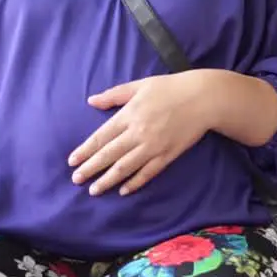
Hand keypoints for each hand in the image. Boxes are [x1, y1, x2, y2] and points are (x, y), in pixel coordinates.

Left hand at [69, 71, 215, 195]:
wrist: (204, 98)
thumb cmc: (171, 88)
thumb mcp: (140, 85)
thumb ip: (114, 95)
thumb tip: (91, 101)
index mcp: (129, 115)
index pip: (101, 137)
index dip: (85, 151)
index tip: (72, 162)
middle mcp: (138, 133)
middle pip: (109, 155)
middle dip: (91, 169)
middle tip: (76, 180)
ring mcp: (153, 146)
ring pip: (125, 167)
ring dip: (108, 180)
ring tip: (94, 190)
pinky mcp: (168, 155)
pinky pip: (148, 172)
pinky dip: (135, 183)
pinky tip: (124, 190)